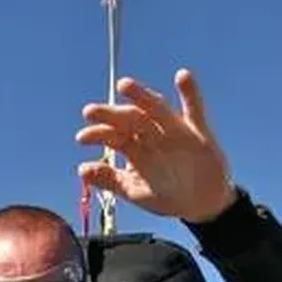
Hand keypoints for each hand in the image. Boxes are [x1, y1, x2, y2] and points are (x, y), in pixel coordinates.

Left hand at [76, 68, 236, 223]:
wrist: (200, 205)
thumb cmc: (165, 195)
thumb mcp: (135, 191)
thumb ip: (110, 180)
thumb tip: (81, 169)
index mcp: (135, 148)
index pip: (114, 135)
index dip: (98, 134)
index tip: (82, 138)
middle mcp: (152, 135)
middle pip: (130, 118)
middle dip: (111, 115)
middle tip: (90, 112)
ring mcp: (174, 131)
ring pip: (156, 109)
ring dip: (141, 96)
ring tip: (124, 85)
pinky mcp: (197, 132)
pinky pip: (194, 110)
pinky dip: (190, 93)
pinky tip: (182, 76)